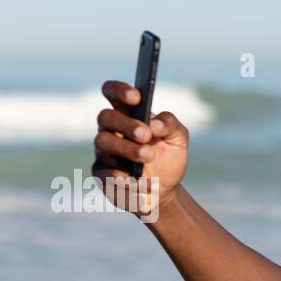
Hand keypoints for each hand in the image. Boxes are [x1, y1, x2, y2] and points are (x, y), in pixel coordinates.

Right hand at [92, 80, 189, 216]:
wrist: (166, 190)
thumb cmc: (168, 159)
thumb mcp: (178, 139)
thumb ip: (170, 125)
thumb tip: (154, 123)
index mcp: (128, 115)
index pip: (113, 93)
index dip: (119, 90)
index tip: (136, 97)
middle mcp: (111, 130)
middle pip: (106, 116)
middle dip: (126, 124)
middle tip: (146, 135)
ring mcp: (104, 151)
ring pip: (103, 141)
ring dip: (127, 148)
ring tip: (148, 156)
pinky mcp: (102, 174)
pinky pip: (103, 172)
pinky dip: (120, 176)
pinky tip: (135, 180)